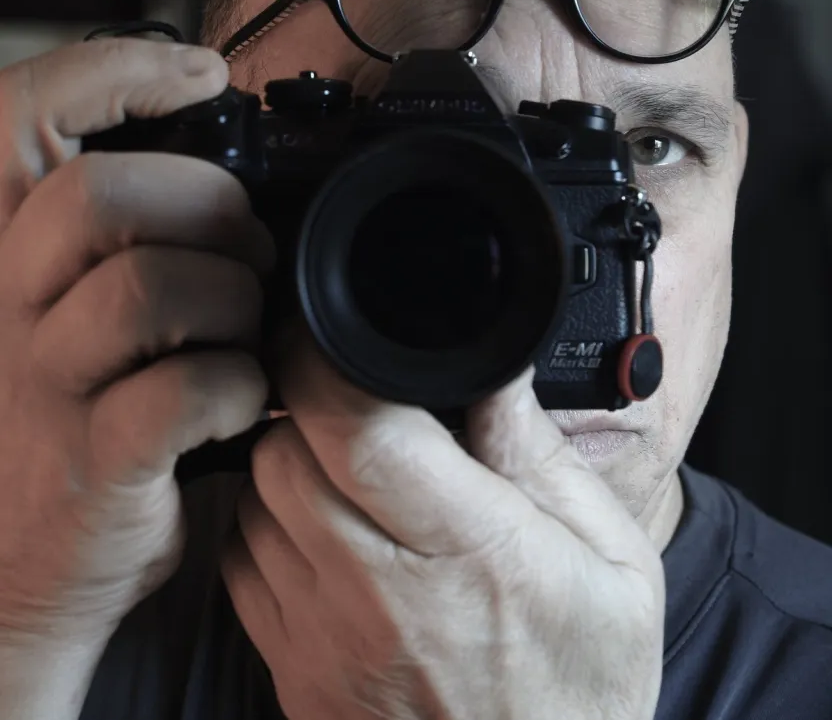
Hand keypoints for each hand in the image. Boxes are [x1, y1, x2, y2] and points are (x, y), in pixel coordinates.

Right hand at [0, 39, 274, 664]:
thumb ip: (122, 242)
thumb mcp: (69, 316)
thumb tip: (230, 180)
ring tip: (245, 329)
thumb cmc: (69, 424)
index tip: (200, 75)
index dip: (113, 70)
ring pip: (153, 288)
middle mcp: (1, 306)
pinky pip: (186, 388)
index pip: (19, 116)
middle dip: (209, 206)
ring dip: (232, 300)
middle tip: (247, 247)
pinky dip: (240, 384)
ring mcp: (42, 386)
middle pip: (102, 195)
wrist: (14, 576)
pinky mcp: (92, 461)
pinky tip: (241, 398)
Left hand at [221, 330, 664, 719]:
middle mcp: (380, 595)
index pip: (363, 434)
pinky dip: (270, 522)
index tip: (338, 339)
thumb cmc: (582, 685)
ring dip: (290, 462)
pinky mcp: (293, 669)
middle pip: (286, 454)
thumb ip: (541, 457)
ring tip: (350, 466)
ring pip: (255, 500)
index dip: (330, 368)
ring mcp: (324, 639)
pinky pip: (243, 560)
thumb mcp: (612, 562)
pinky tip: (325, 527)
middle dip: (309, 408)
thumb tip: (491, 370)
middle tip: (357, 404)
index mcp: (471, 553)